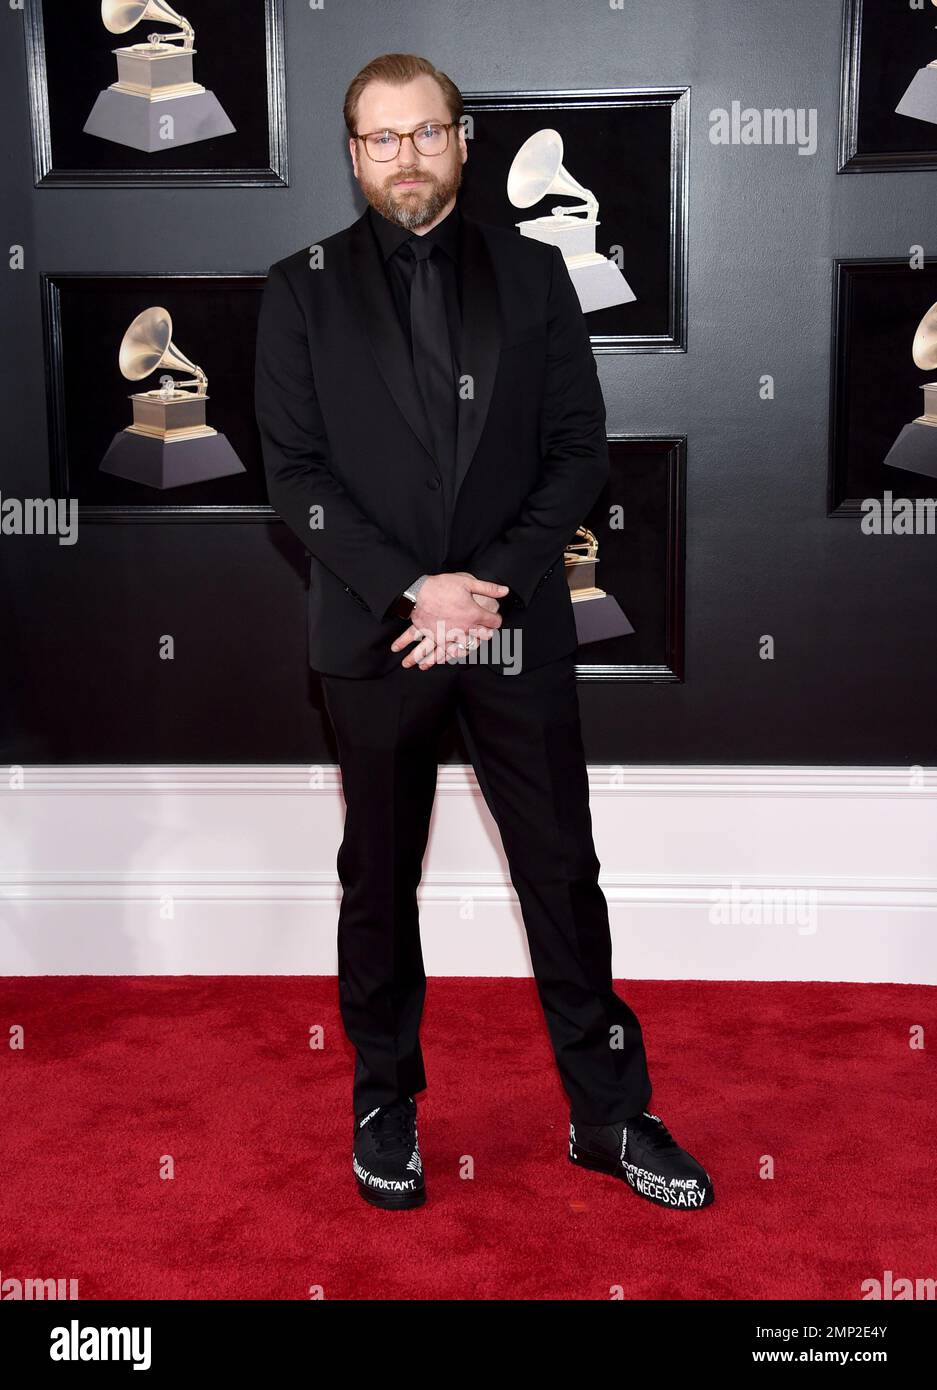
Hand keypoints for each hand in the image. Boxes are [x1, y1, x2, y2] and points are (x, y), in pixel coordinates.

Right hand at [390, 572, 509, 669]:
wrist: (417, 594)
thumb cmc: (441, 586)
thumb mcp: (467, 582)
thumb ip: (488, 588)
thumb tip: (505, 591)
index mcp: (475, 614)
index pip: (494, 622)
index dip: (496, 618)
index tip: (494, 617)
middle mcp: (466, 627)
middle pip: (485, 636)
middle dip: (488, 632)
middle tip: (487, 629)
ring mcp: (453, 636)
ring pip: (470, 646)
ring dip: (474, 643)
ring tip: (473, 639)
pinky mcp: (440, 640)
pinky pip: (451, 652)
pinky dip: (455, 652)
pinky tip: (456, 651)